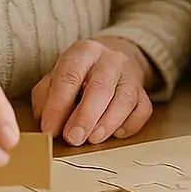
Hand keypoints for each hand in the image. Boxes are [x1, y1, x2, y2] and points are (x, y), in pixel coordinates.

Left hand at [32, 38, 154, 145]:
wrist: (112, 60)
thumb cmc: (78, 75)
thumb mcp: (55, 78)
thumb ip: (46, 99)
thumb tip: (48, 125)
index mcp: (84, 52)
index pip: (70, 76)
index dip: (58, 105)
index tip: (50, 129)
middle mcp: (110, 59)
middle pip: (100, 86)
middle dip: (86, 116)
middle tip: (74, 138)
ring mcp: (130, 75)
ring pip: (125, 98)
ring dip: (108, 123)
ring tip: (93, 139)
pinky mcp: (144, 92)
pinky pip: (143, 110)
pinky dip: (130, 125)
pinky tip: (116, 134)